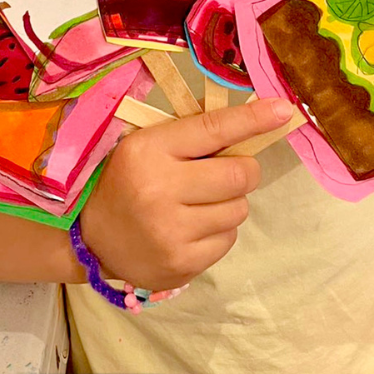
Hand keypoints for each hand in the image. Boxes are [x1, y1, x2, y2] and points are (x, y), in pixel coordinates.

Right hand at [77, 97, 296, 291]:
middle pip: (240, 175)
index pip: (213, 129)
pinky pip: (229, 239)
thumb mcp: (146, 148)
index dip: (252, 120)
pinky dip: (219, 232)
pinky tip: (192, 230)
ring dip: (229, 204)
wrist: (91, 239)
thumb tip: (256, 121)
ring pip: (240, 209)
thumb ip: (192, 138)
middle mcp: (159, 189)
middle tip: (225, 174)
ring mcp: (171, 231)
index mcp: (148, 151)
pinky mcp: (183, 263)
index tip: (282, 110)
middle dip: (243, 171)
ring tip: (198, 205)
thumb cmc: (127, 183)